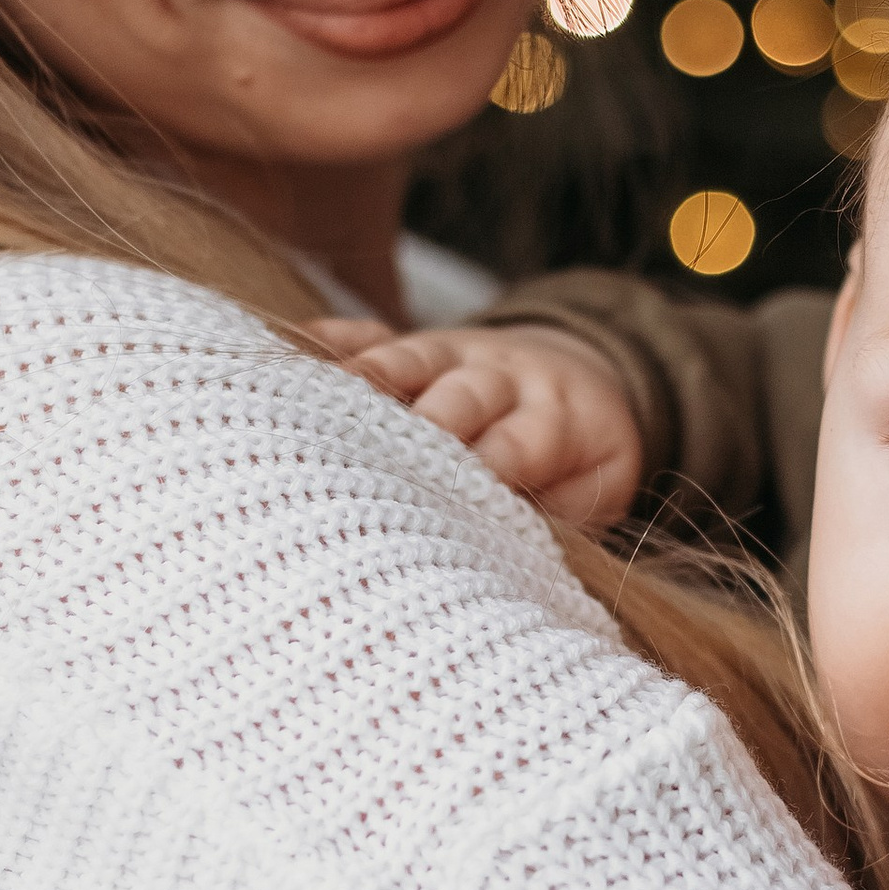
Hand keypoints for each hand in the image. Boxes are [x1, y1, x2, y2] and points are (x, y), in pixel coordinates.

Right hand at [302, 321, 645, 530]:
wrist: (583, 380)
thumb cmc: (578, 460)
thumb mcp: (595, 489)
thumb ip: (561, 513)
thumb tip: (519, 557)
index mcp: (551, 417)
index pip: (513, 445)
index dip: (483, 470)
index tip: (449, 509)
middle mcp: (500, 377)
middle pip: (458, 396)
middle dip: (422, 428)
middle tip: (380, 463)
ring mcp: (452, 354)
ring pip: (409, 359)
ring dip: (368, 381)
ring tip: (319, 408)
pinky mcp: (416, 344)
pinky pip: (370, 332)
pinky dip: (333, 341)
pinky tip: (293, 346)